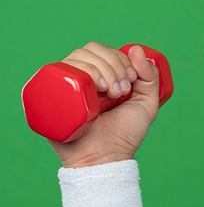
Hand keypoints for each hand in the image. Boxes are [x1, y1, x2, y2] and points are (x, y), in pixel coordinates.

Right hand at [48, 42, 161, 168]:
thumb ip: (150, 77)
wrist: (106, 157)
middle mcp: (81, 78)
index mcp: (100, 76)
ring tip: (111, 94)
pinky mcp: (50, 96)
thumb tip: (137, 49)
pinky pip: (55, 72)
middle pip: (90, 50)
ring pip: (76, 57)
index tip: (132, 80)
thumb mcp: (147, 102)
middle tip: (122, 91)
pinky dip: (78, 71)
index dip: (121, 59)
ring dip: (100, 69)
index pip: (105, 51)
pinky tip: (95, 87)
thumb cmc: (125, 133)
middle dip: (113, 64)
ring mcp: (66, 86)